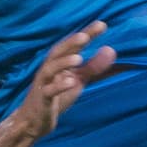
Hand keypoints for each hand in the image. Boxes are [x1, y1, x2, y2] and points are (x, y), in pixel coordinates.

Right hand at [12, 21, 114, 139]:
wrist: (34, 121)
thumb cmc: (56, 97)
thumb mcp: (78, 80)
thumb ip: (94, 67)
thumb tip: (112, 50)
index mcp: (59, 63)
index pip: (73, 46)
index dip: (86, 35)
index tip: (102, 25)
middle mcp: (50, 69)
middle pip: (58, 52)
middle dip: (71, 43)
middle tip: (85, 36)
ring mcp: (44, 83)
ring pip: (50, 68)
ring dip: (63, 62)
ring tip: (78, 58)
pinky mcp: (41, 98)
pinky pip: (49, 90)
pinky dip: (58, 86)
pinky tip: (70, 82)